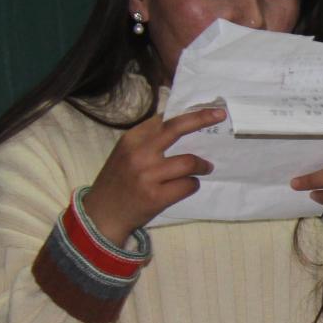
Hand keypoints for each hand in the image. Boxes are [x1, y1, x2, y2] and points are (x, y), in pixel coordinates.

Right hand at [82, 106, 226, 243]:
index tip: (206, 109)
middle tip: (220, 115)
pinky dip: (193, 185)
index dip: (188, 112)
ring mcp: (148, 175)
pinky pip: (188, 185)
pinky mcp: (156, 197)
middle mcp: (139, 153)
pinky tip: (187, 186)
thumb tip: (182, 122)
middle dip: (202, 118)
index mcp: (131, 139)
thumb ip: (148, 139)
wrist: (102, 214)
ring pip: (189, 162)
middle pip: (177, 128)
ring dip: (202, 166)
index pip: (165, 119)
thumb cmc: (119, 181)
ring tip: (205, 168)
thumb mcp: (126, 153)